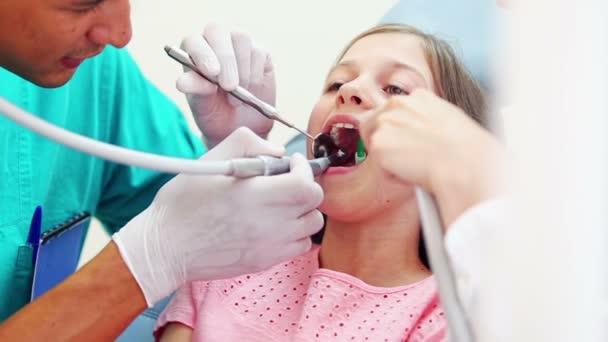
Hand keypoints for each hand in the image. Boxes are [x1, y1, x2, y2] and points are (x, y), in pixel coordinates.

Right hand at [112, 128, 323, 305]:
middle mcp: (270, 224)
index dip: (303, 169)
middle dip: (305, 187)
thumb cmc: (184, 202)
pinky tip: (275, 224)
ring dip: (303, 211)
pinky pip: (299, 246)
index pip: (306, 184)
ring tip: (281, 204)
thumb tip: (278, 151)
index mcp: (257, 196)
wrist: (167, 246)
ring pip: (311, 226)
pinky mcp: (265, 262)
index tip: (290, 163)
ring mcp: (270, 247)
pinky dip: (295, 233)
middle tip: (286, 181)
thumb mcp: (211, 159)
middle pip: (314, 204)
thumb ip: (248, 143)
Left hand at [179, 24, 275, 146]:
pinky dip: (255, 75)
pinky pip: (259, 53)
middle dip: (225, 59)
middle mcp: (215, 40)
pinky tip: (250, 90)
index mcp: (194, 51)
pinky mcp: (260, 52)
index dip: (202, 53)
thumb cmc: (215, 113)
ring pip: (242, 39)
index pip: (194, 41)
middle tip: (229, 87)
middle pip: (218, 31)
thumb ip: (195, 91)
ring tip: (237, 97)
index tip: (211, 73)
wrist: (241, 126)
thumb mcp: (202, 106)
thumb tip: (181, 83)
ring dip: (242, 71)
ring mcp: (238, 43)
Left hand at [360, 89, 504, 224]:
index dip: (400, 131)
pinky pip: (378, 165)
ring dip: (390, 158)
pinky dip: (392, 174)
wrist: (464, 163)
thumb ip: (427, 120)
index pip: (394, 111)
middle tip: (410, 159)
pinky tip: (412, 171)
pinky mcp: (378, 143)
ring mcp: (385, 122)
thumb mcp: (449, 121)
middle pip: (375, 124)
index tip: (411, 144)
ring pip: (376, 144)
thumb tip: (419, 132)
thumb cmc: (466, 149)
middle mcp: (397, 103)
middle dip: (387, 142)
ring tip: (416, 164)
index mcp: (418, 96)